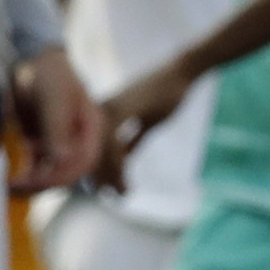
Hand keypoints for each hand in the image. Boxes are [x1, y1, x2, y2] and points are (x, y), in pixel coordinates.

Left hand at [10, 49, 100, 194]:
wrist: (28, 61)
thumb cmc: (47, 74)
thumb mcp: (53, 97)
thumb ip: (56, 127)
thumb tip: (60, 159)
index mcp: (90, 128)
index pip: (82, 161)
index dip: (61, 175)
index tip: (35, 179)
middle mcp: (77, 140)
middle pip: (66, 173)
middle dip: (43, 183)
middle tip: (14, 186)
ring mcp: (59, 144)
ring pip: (50, 175)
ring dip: (32, 184)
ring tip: (9, 186)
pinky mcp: (41, 146)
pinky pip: (36, 168)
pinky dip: (25, 176)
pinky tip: (10, 179)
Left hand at [93, 60, 196, 192]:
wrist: (180, 73)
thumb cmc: (165, 95)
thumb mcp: (146, 124)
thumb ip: (132, 141)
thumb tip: (122, 162)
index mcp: (102, 114)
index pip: (89, 149)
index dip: (96, 172)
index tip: (104, 189)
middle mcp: (99, 111)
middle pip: (90, 153)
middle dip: (100, 179)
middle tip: (112, 196)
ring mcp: (108, 110)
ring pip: (99, 153)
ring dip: (111, 177)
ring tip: (123, 194)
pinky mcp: (121, 110)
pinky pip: (113, 146)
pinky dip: (119, 168)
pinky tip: (127, 182)